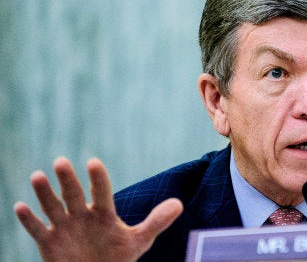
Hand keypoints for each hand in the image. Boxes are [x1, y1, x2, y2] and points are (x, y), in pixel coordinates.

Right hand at [14, 157, 182, 261]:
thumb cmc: (118, 256)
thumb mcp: (139, 240)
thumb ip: (156, 222)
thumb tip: (179, 204)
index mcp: (104, 213)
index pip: (102, 192)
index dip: (98, 179)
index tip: (94, 162)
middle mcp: (82, 215)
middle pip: (75, 195)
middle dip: (69, 180)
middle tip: (62, 161)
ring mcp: (65, 227)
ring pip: (53, 207)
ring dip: (45, 193)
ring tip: (37, 175)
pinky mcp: (50, 242)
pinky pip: (37, 229)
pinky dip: (28, 219)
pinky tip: (19, 206)